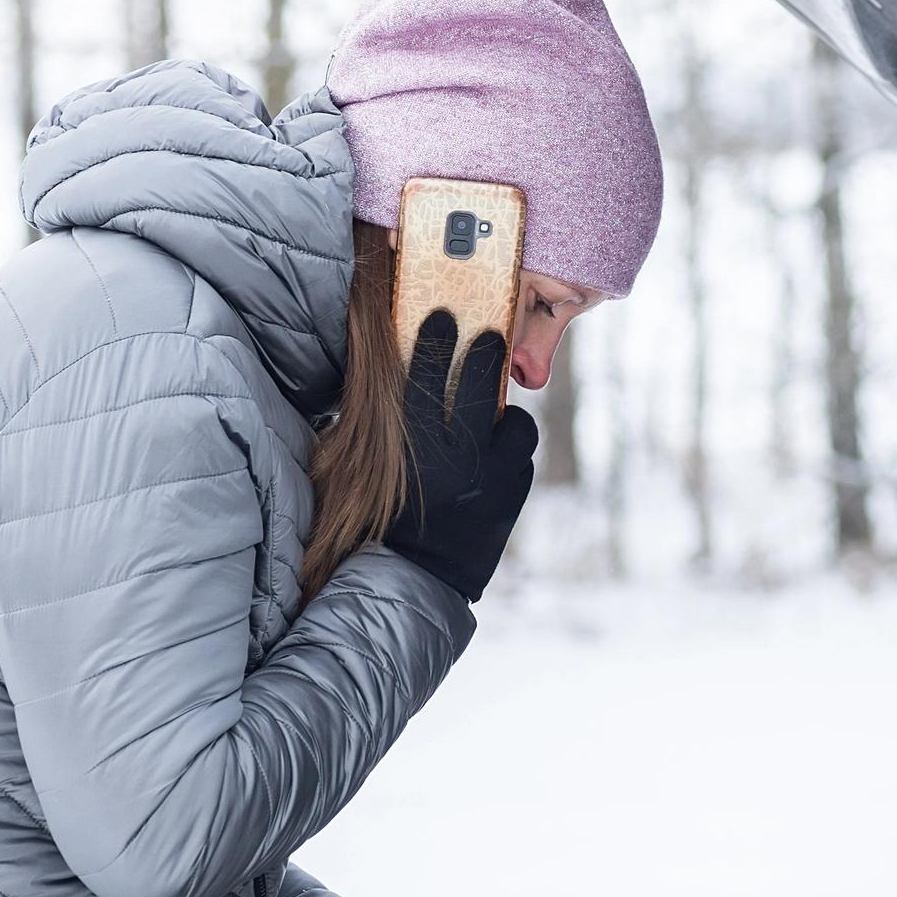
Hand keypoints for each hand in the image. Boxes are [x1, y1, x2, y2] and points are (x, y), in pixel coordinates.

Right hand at [381, 312, 538, 603]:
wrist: (414, 579)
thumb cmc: (383, 521)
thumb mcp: (374, 471)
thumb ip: (389, 426)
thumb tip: (398, 372)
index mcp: (413, 450)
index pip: (426, 379)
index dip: (436, 342)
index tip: (444, 317)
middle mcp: (456, 460)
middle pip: (478, 388)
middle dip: (485, 355)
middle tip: (490, 336)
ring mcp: (491, 480)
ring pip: (515, 425)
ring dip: (505, 420)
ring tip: (493, 423)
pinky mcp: (513, 498)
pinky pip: (521, 459)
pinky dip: (509, 455)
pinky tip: (494, 462)